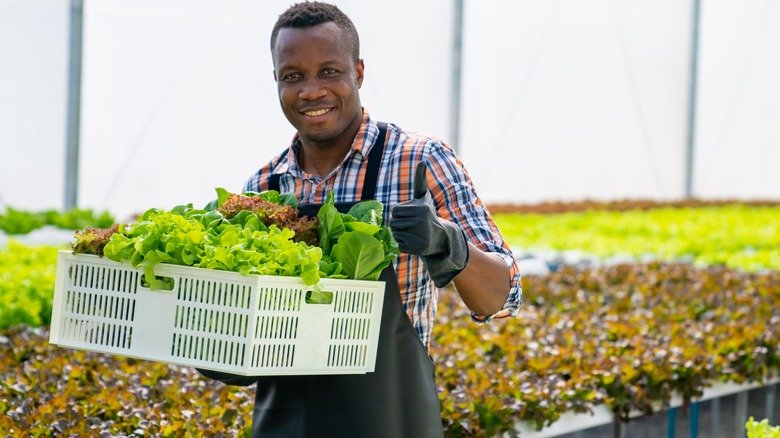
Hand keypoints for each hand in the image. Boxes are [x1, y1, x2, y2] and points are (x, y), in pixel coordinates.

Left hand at [389, 162, 468, 286]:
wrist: (440, 237)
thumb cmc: (427, 214)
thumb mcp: (423, 197)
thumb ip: (420, 180)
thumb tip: (422, 161)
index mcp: (421, 209)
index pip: (394, 210)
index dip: (400, 213)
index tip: (410, 215)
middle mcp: (421, 223)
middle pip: (393, 222)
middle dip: (399, 224)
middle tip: (411, 225)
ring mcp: (419, 237)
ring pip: (395, 234)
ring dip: (400, 234)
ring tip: (413, 232)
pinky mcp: (416, 249)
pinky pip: (399, 245)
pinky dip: (403, 244)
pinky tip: (414, 242)